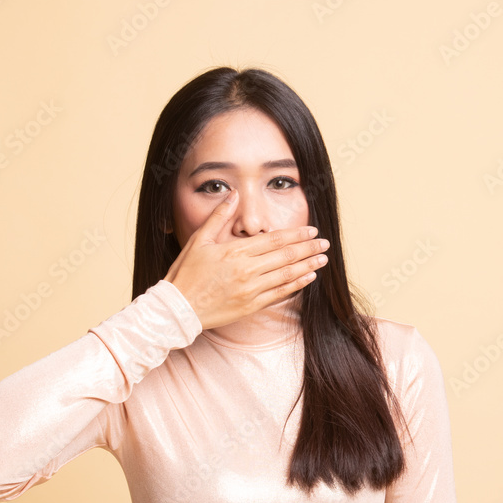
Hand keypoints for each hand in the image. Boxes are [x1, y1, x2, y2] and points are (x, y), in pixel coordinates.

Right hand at [163, 191, 329, 329]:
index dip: (296, 235)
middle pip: (285, 256)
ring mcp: (251, 290)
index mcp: (235, 252)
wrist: (178, 308)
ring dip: (308, 266)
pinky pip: (279, 293)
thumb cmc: (186, 273)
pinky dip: (296, 284)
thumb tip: (232, 194)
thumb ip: (218, 217)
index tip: (311, 230)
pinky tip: (308, 277)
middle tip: (324, 243)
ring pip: (287, 275)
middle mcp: (247, 270)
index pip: (274, 240)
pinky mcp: (251, 306)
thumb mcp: (199, 240)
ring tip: (323, 259)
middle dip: (308, 248)